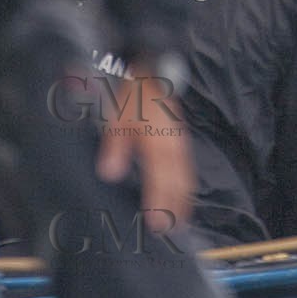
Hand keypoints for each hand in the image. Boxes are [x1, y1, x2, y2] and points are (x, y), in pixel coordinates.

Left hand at [95, 74, 194, 233]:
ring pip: (186, 176)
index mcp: (158, 141)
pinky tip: (183, 194)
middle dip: (176, 207)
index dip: (160, 202)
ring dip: (184, 199)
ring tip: (181, 221)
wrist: (150, 65)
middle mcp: (174, 144)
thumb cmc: (132, 92)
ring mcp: (179, 141)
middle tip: (172, 232)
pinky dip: (186, 185)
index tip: (156, 225)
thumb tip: (109, 174)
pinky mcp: (179, 138)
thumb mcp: (118, 115)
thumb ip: (115, 145)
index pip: (161, 179)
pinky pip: (186, 168)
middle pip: (179, 182)